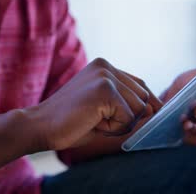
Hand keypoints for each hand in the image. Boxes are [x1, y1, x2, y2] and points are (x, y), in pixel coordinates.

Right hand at [30, 58, 161, 150]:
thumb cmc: (70, 121)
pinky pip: (128, 117)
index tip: (153, 114)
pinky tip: (92, 122)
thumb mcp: (103, 109)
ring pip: (138, 109)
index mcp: (104, 67)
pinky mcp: (105, 90)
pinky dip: (114, 128)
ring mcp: (106, 76)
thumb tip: (155, 109)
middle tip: (98, 120)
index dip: (148, 103)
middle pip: (143, 98)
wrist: (40, 127)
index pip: (140, 85)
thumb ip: (127, 105)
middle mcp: (107, 67)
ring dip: (120, 123)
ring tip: (94, 120)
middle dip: (128, 117)